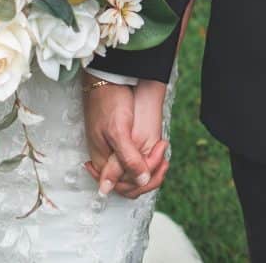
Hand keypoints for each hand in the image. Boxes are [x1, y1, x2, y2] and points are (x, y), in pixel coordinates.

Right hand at [83, 77, 169, 198]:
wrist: (110, 79)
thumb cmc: (109, 101)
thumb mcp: (118, 132)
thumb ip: (127, 159)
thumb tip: (139, 183)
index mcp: (102, 162)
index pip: (125, 187)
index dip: (144, 180)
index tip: (160, 162)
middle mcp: (108, 160)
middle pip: (131, 184)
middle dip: (151, 175)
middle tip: (163, 157)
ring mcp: (115, 152)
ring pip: (135, 174)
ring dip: (152, 168)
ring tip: (161, 150)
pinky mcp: (123, 143)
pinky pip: (136, 161)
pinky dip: (150, 159)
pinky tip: (158, 149)